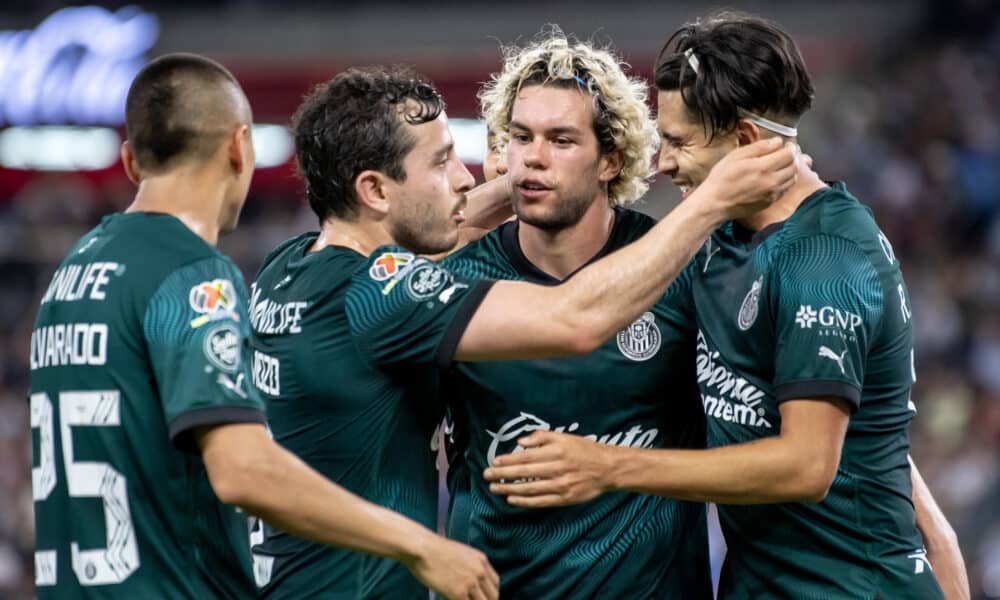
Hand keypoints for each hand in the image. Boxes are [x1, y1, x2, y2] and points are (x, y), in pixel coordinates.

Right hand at [405, 534, 498, 599]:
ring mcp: (470, 584)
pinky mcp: (459, 594)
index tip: (484, 597)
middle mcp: (480, 572)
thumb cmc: (435, 550)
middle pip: (493, 596)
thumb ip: (470, 566)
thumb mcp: (461, 553)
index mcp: (481, 560)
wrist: (423, 549)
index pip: (495, 583)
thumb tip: (470, 581)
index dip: (490, 594)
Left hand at [483, 430, 616, 507]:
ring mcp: (561, 485)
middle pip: (524, 472)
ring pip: (530, 488)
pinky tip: (511, 499)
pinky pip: (540, 501)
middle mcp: (557, 468)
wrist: (608, 469)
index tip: (494, 462)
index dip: (508, 460)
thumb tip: (521, 442)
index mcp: (556, 451)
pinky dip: (524, 501)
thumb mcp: (565, 437)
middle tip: (487, 476)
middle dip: (503, 475)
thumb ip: (542, 437)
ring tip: (495, 488)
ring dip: (509, 489)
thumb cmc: (585, 450)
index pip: (526, 457)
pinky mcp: (564, 499)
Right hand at [697, 137, 800, 219]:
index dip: (790, 147)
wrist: (716, 203)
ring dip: (791, 169)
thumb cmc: (722, 178)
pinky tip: (775, 177)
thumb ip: (759, 147)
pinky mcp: (769, 202)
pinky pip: (785, 189)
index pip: (789, 154)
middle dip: (794, 157)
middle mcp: (771, 181)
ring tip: (782, 165)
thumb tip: (777, 141)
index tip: (786, 145)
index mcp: (763, 167)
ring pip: (792, 179)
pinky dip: (785, 181)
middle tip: (786, 153)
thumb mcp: (736, 156)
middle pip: (795, 166)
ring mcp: (772, 193)